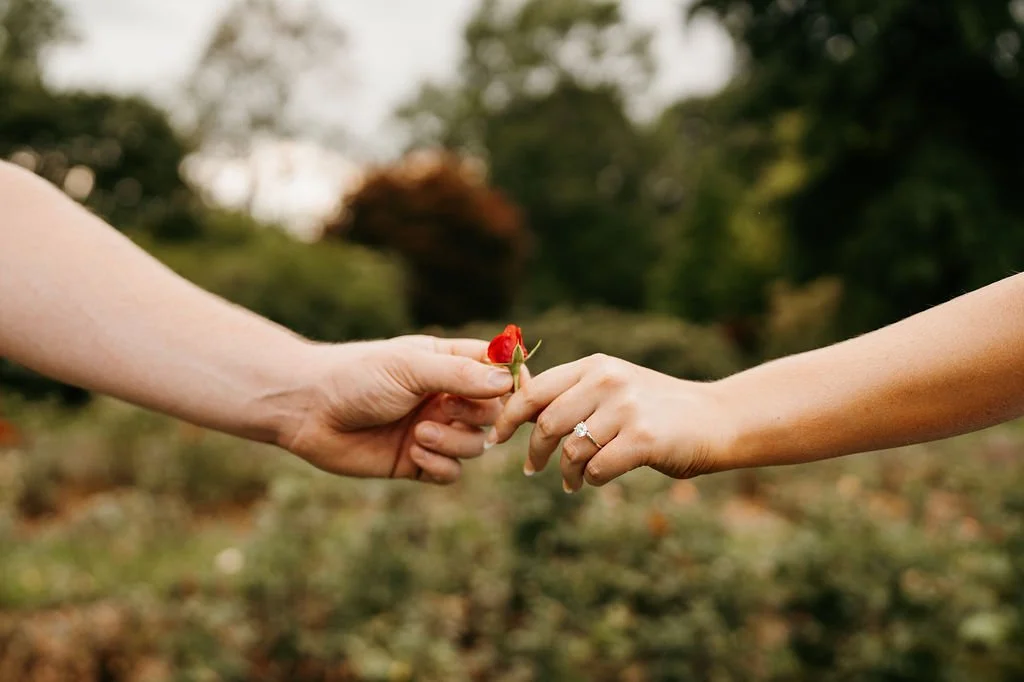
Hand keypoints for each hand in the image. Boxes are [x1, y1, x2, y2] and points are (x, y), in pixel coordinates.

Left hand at [278, 335, 513, 483]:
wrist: (307, 410)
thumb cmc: (356, 376)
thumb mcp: (410, 368)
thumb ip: (459, 375)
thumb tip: (507, 382)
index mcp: (448, 363)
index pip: (498, 369)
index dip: (513, 381)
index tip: (518, 391)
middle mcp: (445, 397)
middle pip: (494, 412)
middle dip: (479, 416)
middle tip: (448, 410)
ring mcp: (434, 430)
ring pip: (476, 445)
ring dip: (455, 443)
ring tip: (421, 434)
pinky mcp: (417, 462)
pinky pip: (452, 472)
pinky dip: (441, 466)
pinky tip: (415, 454)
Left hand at [490, 354, 733, 491]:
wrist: (718, 419)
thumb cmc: (659, 409)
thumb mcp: (616, 387)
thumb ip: (575, 395)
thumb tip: (520, 411)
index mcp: (595, 366)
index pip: (535, 389)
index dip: (509, 416)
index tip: (496, 437)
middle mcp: (608, 380)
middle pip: (547, 422)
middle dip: (533, 451)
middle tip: (531, 469)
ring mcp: (627, 408)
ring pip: (572, 450)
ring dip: (567, 473)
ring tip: (572, 482)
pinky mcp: (644, 438)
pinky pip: (597, 468)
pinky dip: (592, 480)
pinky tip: (597, 480)